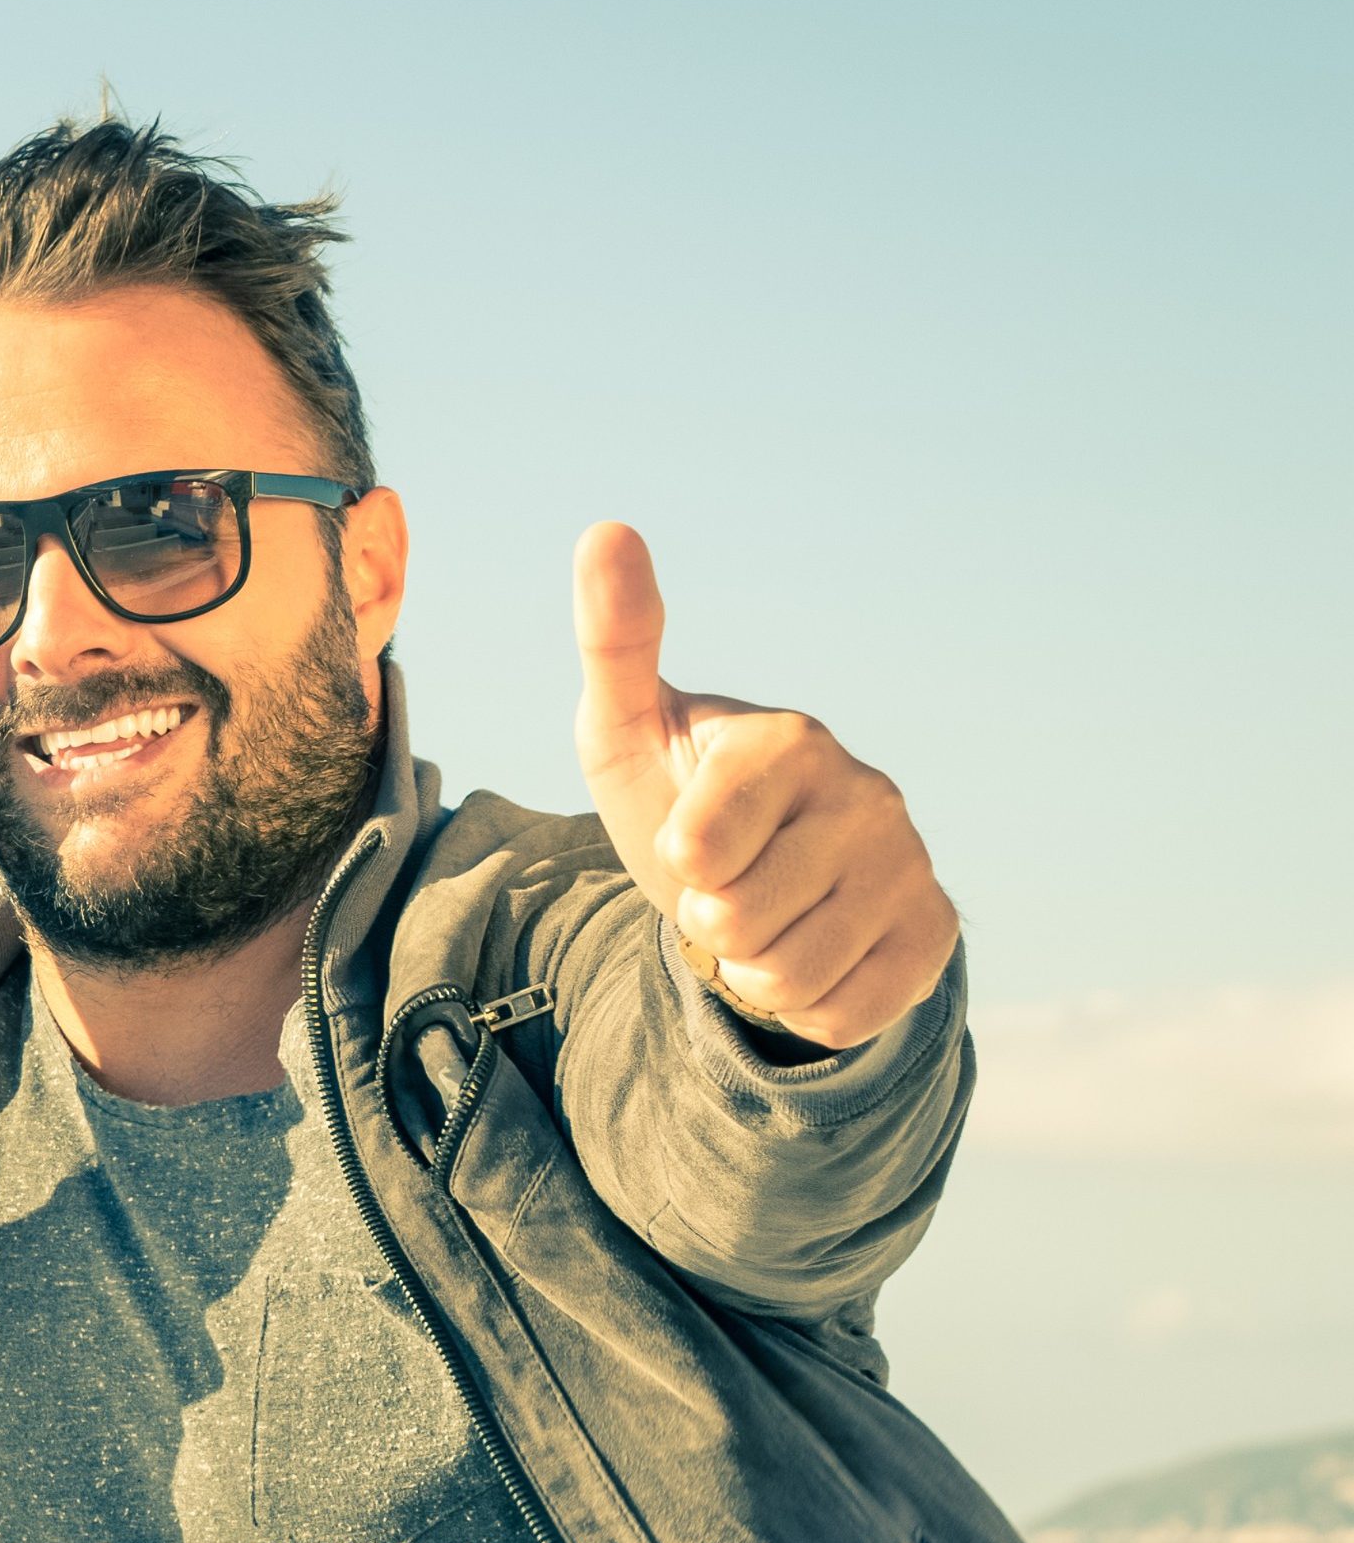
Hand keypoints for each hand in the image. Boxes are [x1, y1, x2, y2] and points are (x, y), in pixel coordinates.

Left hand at [572, 523, 956, 1053]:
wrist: (746, 885)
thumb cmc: (673, 796)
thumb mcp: (624, 728)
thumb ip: (614, 640)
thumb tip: (606, 530)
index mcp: (792, 742)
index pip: (700, 851)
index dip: (679, 865)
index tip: (689, 842)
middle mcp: (870, 794)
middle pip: (741, 922)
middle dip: (708, 923)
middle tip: (721, 888)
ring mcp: (911, 865)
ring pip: (791, 975)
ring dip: (752, 966)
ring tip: (759, 919)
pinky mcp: (935, 934)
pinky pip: (842, 1013)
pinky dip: (804, 1004)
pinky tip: (808, 950)